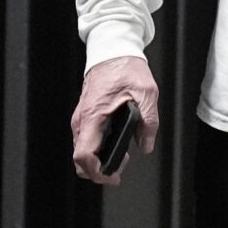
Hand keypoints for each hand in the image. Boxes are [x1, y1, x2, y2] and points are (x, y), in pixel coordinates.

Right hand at [70, 55, 160, 184]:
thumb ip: (148, 122)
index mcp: (94, 115)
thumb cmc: (125, 67)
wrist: (112, 50)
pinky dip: (96, 150)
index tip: (112, 176)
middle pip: (79, 159)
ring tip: (120, 159)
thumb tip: (146, 145)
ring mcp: (81, 118)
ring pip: (81, 151)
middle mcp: (82, 119)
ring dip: (98, 161)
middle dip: (98, 171)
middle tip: (119, 171)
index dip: (96, 172)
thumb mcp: (146, 93)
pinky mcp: (85, 116)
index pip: (83, 154)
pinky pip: (85, 141)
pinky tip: (114, 146)